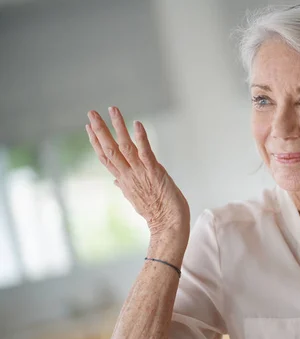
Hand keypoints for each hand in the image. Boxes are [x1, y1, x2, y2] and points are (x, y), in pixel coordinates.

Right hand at [86, 107, 189, 237]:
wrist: (168, 225)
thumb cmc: (157, 212)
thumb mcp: (136, 198)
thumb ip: (125, 186)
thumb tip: (116, 181)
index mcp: (124, 180)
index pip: (106, 158)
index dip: (96, 142)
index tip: (88, 127)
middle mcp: (129, 175)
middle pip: (109, 149)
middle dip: (100, 130)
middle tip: (91, 112)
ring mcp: (141, 173)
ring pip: (125, 147)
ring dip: (118, 127)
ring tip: (112, 109)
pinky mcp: (155, 172)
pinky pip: (146, 153)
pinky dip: (141, 138)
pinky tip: (137, 124)